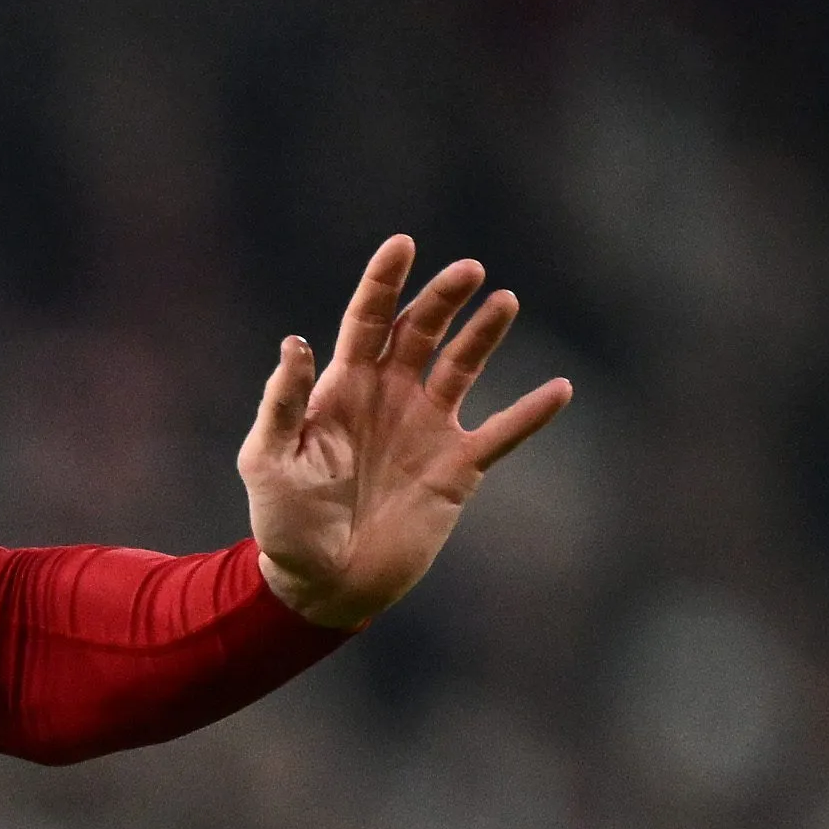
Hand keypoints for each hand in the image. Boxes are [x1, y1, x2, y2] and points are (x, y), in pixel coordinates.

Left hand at [240, 236, 573, 629]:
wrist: (321, 584)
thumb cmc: (285, 523)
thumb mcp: (268, 460)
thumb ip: (282, 403)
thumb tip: (296, 342)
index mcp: (343, 389)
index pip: (368, 321)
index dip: (384, 282)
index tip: (403, 245)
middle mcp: (390, 397)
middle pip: (422, 331)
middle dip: (443, 298)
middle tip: (468, 272)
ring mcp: (427, 429)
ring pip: (464, 367)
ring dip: (485, 335)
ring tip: (505, 302)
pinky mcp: (456, 468)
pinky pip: (502, 434)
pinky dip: (531, 414)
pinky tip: (560, 389)